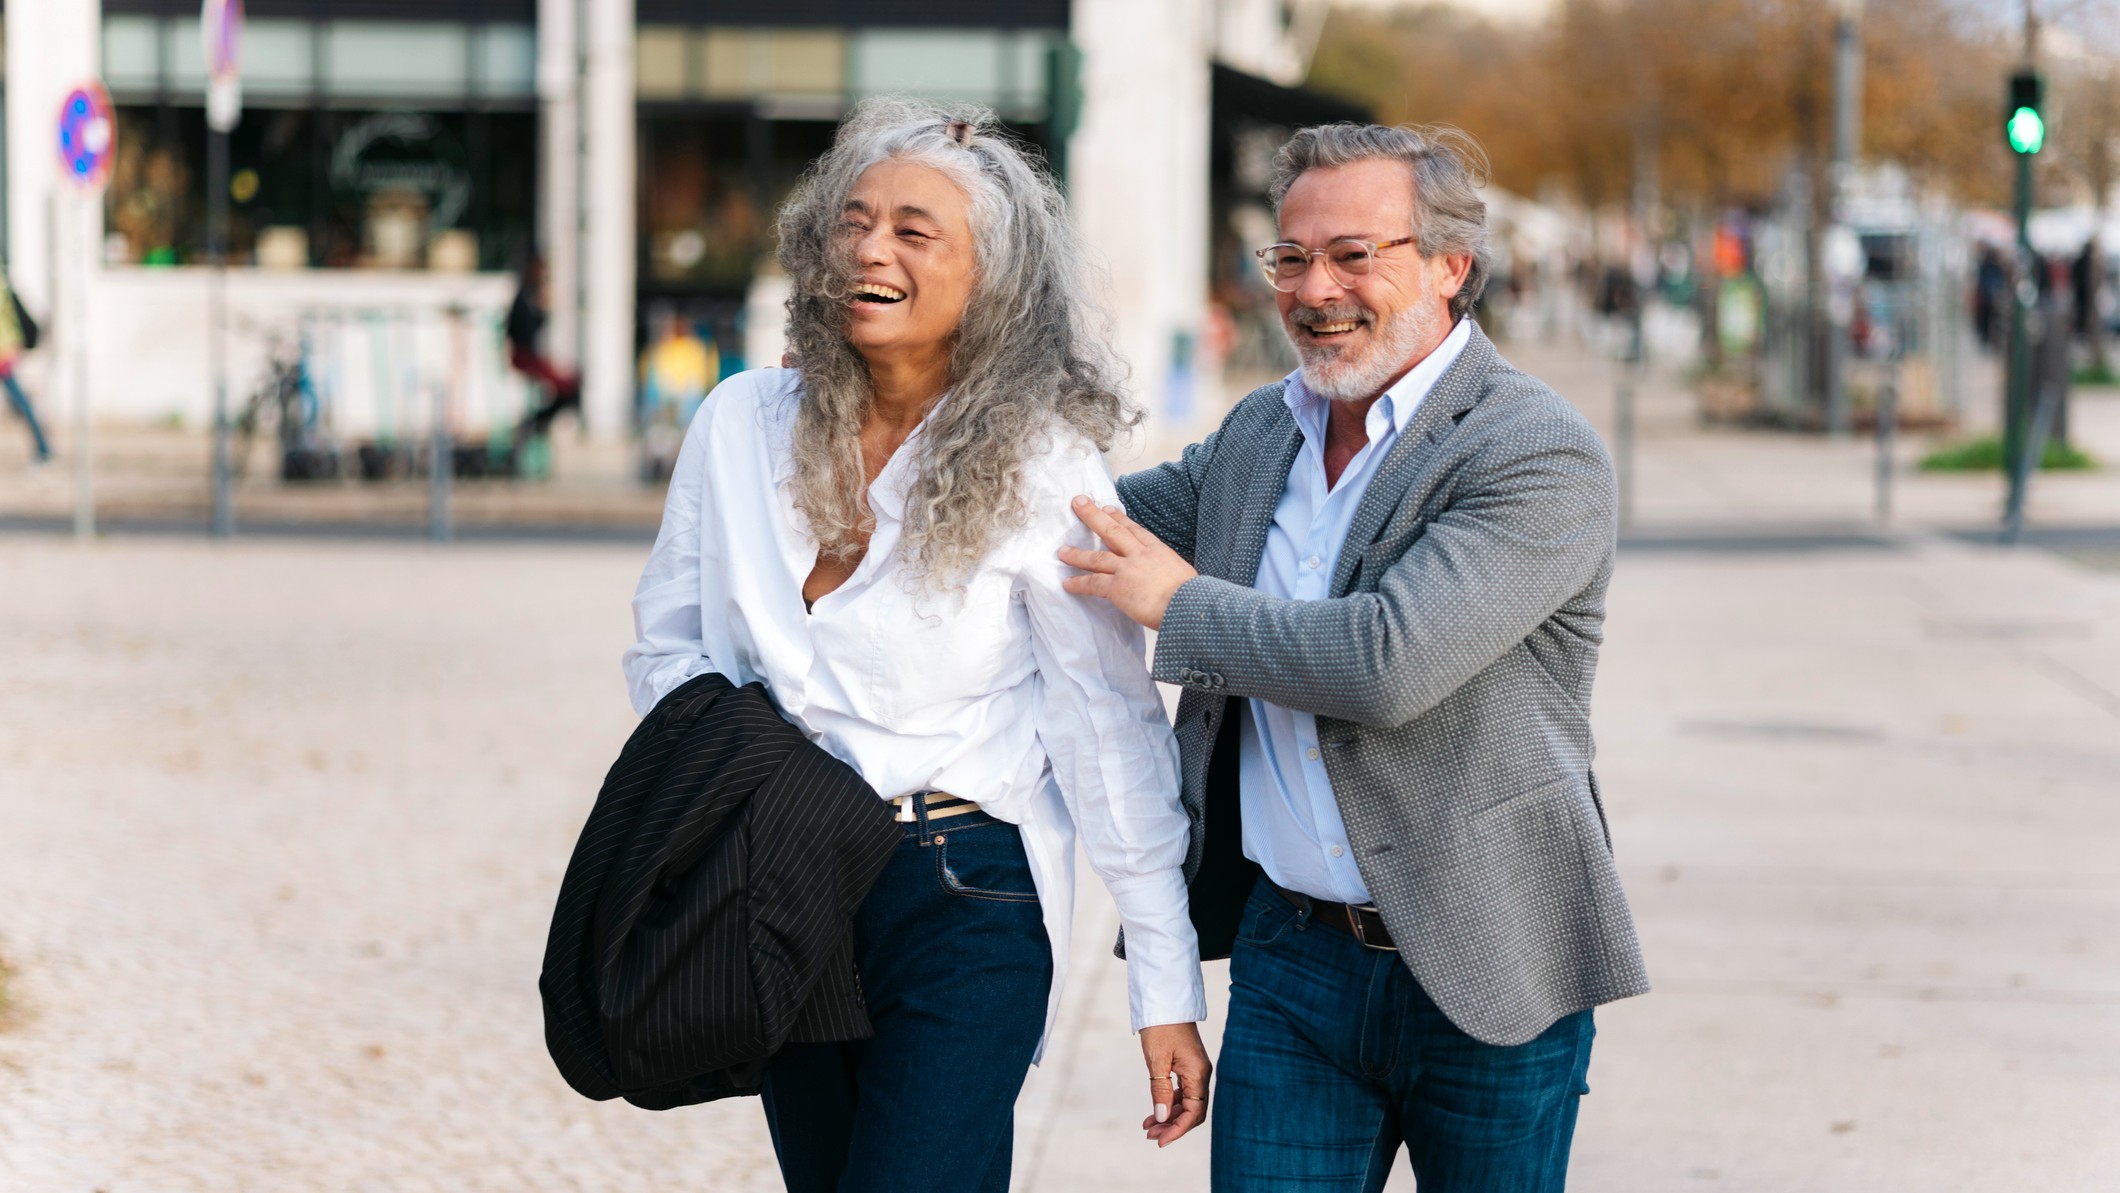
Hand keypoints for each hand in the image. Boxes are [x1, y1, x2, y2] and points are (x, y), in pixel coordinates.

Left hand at [1058, 497, 1197, 631]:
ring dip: (1077, 554)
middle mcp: (1140, 554)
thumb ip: (1168, 572)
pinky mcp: (1118, 587)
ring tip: (1062, 551)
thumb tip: (1166, 580)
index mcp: (1158, 550)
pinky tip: (1067, 583)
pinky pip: (1093, 583)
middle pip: (1112, 530)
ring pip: (1096, 557)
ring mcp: (1127, 569)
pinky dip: (1078, 583)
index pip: (1135, 530)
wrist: (1190, 605)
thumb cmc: (1192, 595)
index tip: (1108, 509)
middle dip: (1093, 516)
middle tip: (1079, 503)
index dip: (1119, 519)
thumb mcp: (1183, 573)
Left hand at [1137, 1021, 1210, 1147]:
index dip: (1178, 1130)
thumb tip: (1162, 1118)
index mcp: (1198, 1073)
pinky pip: (1182, 1092)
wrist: (1164, 1000)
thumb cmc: (1161, 1026)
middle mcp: (1201, 1074)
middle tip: (1150, 1137)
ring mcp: (1195, 1070)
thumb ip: (1160, 1090)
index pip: (1193, 1112)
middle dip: (1173, 1126)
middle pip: (1192, 1111)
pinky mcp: (1187, 1066)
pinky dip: (1168, 1104)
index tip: (1160, 1141)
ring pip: (1186, 1103)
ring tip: (1148, 1128)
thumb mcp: (1157, 1060)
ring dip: (1168, 1117)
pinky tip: (1154, 1112)